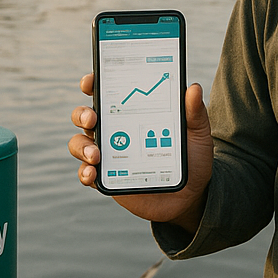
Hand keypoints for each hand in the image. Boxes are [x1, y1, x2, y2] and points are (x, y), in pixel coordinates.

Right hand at [68, 73, 212, 233]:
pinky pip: (87, 173)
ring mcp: (109, 153)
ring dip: (81, 146)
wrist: (190, 196)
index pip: (107, 92)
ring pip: (80, 143)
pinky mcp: (107, 177)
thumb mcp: (197, 134)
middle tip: (92, 118)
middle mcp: (115, 130)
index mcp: (133, 112)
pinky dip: (85, 172)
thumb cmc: (191, 158)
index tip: (90, 81)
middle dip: (82, 114)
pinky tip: (93, 173)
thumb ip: (195, 113)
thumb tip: (195, 89)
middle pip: (86, 116)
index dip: (93, 83)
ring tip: (96, 154)